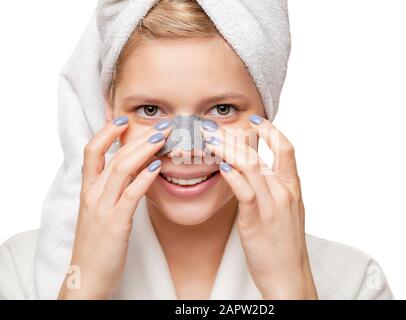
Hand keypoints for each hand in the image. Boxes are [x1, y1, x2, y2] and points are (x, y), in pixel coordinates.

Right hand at [58, 116, 170, 299]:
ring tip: (163, 138)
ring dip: (143, 150)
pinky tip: (158, 167)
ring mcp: (102, 208)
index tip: (124, 118)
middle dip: (136, 137)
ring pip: (120, 169)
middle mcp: (93, 195)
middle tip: (160, 126)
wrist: (86, 278)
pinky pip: (130, 195)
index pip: (92, 151)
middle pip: (112, 155)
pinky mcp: (115, 223)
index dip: (106, 131)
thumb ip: (111, 192)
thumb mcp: (98, 213)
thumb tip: (133, 172)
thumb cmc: (97, 246)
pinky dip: (144, 178)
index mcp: (88, 191)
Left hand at [201, 115, 317, 299]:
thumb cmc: (284, 245)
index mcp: (292, 188)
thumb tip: (258, 171)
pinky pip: (245, 192)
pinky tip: (220, 166)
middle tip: (215, 127)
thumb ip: (276, 189)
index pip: (286, 148)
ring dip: (227, 150)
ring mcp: (272, 205)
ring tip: (209, 140)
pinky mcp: (257, 220)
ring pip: (250, 167)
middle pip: (261, 153)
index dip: (271, 130)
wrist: (290, 275)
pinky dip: (232, 176)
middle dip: (236, 136)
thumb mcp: (287, 211)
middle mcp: (284, 192)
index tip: (255, 119)